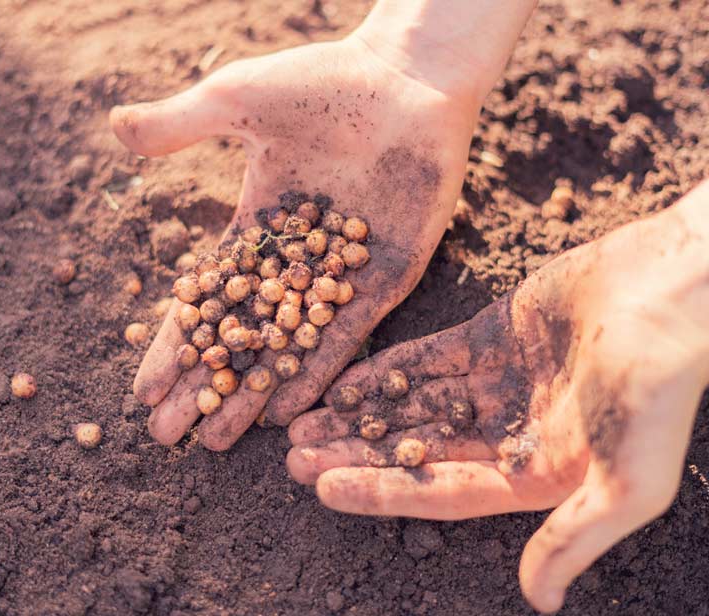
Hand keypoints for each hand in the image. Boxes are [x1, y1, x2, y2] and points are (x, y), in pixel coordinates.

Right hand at [109, 4, 516, 449]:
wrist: (408, 80)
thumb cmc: (323, 82)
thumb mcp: (239, 100)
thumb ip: (180, 124)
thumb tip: (112, 127)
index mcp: (258, 225)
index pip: (207, 298)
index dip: (174, 343)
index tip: (143, 389)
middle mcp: (297, 260)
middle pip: (242, 335)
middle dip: (205, 384)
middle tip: (168, 437)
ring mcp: (342, 273)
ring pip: (290, 346)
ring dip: (253, 393)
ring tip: (218, 442)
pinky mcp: (387, 277)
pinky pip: (349, 335)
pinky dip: (319, 373)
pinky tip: (286, 413)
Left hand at [287, 184, 708, 611]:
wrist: (673, 289)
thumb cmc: (657, 386)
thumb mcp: (629, 480)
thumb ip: (576, 537)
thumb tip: (538, 600)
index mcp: (537, 475)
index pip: (440, 492)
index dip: (380, 491)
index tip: (321, 486)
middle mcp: (511, 433)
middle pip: (416, 450)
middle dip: (355, 454)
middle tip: (293, 456)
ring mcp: (499, 382)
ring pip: (414, 403)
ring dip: (362, 413)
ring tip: (306, 420)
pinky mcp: (493, 335)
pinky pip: (429, 357)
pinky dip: (388, 369)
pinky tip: (347, 378)